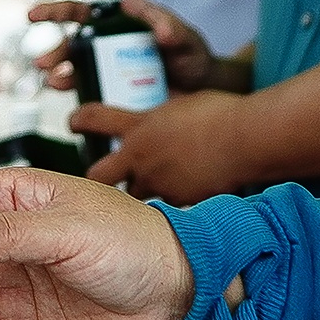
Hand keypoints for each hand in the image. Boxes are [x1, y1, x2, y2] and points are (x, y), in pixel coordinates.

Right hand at [25, 0, 216, 93]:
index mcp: (130, 6)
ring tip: (46, 64)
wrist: (194, 95)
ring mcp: (103, 53)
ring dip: (54, 53)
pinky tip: (57, 82)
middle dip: (51, 10)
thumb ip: (172, 30)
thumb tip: (152, 24)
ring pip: (69, 47)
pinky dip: (63, 80)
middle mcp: (109, 27)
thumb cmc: (191, 57)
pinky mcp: (101, 79)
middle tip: (32, 15)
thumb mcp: (186, 39)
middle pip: (75, 11)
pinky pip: (76, 78)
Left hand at [79, 89, 255, 203]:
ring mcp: (159, 184)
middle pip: (99, 176)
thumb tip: (157, 118)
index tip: (74, 123)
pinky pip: (166, 213)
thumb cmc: (221, 115)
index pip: (95, 120)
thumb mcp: (181, 106)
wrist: (245, 138)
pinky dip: (169, 212)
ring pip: (131, 201)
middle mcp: (142, 159)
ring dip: (132, 202)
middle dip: (96, 180)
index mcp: (140, 129)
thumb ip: (162, 118)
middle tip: (97, 183)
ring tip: (136, 207)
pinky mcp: (179, 205)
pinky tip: (177, 213)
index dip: (80, 121)